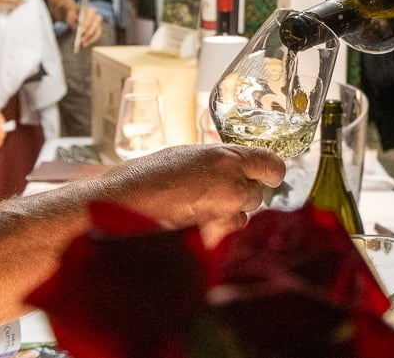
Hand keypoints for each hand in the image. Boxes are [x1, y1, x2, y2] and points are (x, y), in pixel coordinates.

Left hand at [65, 3, 102, 46]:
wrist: (74, 16)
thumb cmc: (72, 15)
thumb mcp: (70, 15)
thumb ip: (73, 19)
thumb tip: (78, 27)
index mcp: (91, 10)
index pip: (90, 17)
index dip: (86, 24)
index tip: (81, 31)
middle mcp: (97, 16)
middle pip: (95, 25)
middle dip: (89, 33)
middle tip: (82, 40)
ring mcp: (98, 24)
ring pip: (97, 32)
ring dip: (90, 39)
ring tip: (83, 44)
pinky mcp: (97, 30)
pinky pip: (96, 36)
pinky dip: (90, 41)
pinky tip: (85, 44)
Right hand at [90, 144, 284, 243]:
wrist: (122, 202)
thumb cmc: (148, 175)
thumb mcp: (188, 155)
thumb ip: (218, 162)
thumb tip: (236, 168)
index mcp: (226, 158)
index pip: (271, 165)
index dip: (271, 172)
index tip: (269, 176)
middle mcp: (232, 185)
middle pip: (257, 194)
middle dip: (241, 195)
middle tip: (216, 193)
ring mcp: (223, 214)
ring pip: (242, 217)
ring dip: (228, 215)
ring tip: (197, 208)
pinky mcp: (212, 238)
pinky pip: (224, 235)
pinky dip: (214, 231)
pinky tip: (191, 223)